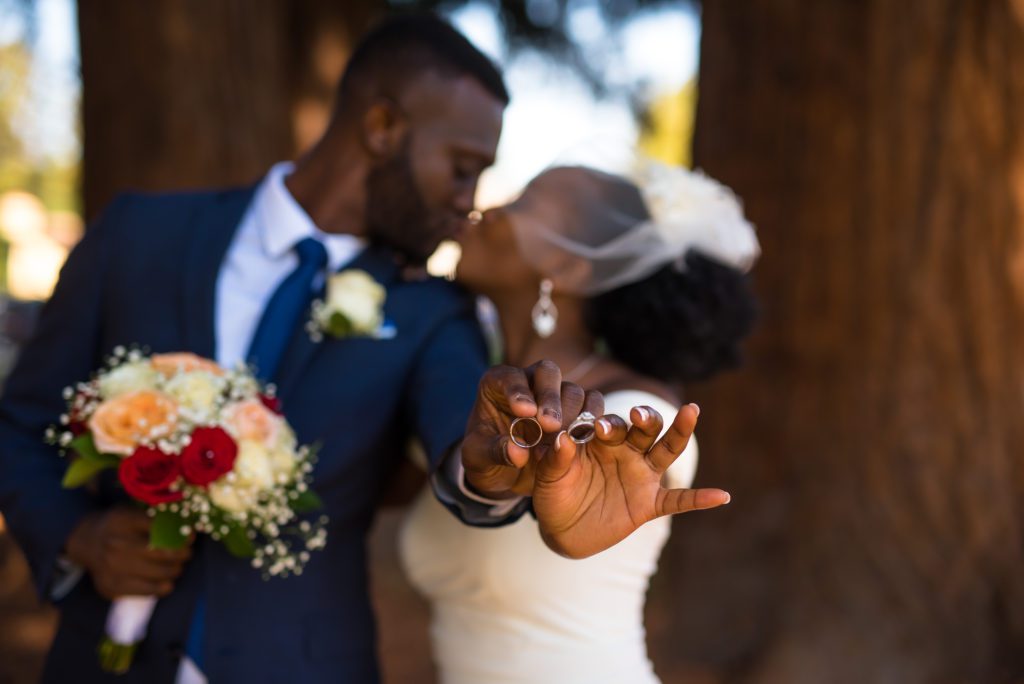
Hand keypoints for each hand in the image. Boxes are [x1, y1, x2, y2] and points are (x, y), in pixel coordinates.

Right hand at [65, 507, 192, 599]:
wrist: (86, 541)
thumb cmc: (120, 524)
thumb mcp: (133, 510)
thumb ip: (157, 516)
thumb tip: (188, 525)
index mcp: (123, 521)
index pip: (159, 528)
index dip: (180, 534)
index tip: (190, 536)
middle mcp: (115, 544)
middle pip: (161, 552)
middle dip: (181, 554)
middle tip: (187, 553)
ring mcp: (111, 567)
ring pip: (158, 573)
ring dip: (175, 570)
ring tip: (177, 566)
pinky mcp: (111, 587)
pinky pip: (147, 591)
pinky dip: (163, 586)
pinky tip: (167, 581)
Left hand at [461, 360, 603, 497]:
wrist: (504, 472)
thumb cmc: (485, 458)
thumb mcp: (479, 458)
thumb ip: (495, 451)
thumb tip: (518, 452)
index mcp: (498, 383)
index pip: (509, 377)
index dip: (518, 390)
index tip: (525, 412)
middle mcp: (529, 381)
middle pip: (547, 372)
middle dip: (550, 397)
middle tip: (550, 424)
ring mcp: (555, 394)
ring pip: (571, 389)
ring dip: (571, 412)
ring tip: (566, 438)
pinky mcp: (576, 410)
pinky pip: (591, 404)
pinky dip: (591, 419)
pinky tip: (585, 438)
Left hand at [532, 403, 729, 558]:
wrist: (561, 529)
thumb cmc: (553, 494)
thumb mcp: (549, 476)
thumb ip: (557, 458)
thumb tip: (563, 439)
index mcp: (601, 440)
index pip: (610, 423)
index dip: (607, 423)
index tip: (598, 426)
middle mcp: (626, 451)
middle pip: (644, 427)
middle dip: (644, 418)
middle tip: (637, 415)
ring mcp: (642, 475)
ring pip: (666, 449)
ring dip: (679, 431)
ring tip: (691, 411)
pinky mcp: (649, 503)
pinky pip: (679, 500)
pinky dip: (699, 499)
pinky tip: (722, 496)